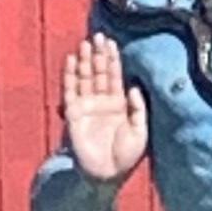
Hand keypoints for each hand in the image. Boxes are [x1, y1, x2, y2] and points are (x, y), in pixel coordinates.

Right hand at [62, 35, 148, 185]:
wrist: (105, 175)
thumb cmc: (125, 158)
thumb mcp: (140, 132)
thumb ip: (139, 109)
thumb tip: (135, 87)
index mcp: (119, 105)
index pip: (114, 77)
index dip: (113, 60)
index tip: (111, 43)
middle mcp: (102, 102)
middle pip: (99, 73)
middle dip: (98, 55)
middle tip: (99, 35)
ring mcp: (87, 106)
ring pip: (85, 78)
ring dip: (85, 60)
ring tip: (86, 43)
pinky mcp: (73, 113)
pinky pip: (70, 90)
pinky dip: (70, 74)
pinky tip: (72, 60)